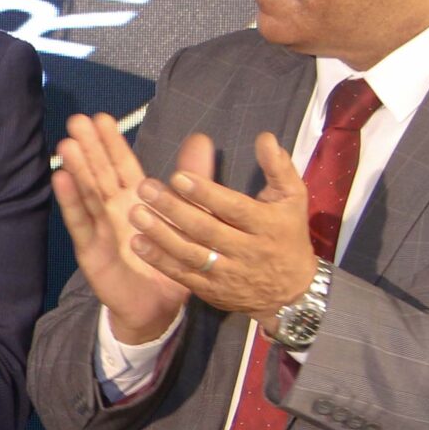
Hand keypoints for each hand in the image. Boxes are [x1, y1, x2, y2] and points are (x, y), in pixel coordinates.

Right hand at [53, 115, 194, 345]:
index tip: (102, 118)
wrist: (158, 308)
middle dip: (89, 147)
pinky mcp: (91, 250)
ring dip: (77, 168)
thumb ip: (193, 180)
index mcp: (137, 201)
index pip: (123, 166)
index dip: (113, 143)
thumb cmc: (170, 261)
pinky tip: (60, 178)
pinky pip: (81, 223)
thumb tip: (201, 138)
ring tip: (67, 144)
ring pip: (87, 193)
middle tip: (78, 119)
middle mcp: (114, 210)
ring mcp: (100, 229)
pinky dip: (70, 201)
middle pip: (100, 173)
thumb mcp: (188, 217)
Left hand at [128, 131, 317, 332]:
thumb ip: (278, 167)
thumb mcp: (292, 199)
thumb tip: (264, 137)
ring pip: (191, 254)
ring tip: (135, 213)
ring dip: (160, 234)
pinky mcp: (212, 290)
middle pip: (206, 229)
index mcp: (266, 225)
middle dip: (173, 209)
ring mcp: (228, 273)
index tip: (177, 177)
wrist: (293, 291)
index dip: (205, 193)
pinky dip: (159, 260)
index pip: (232, 208)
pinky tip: (137, 243)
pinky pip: (183, 275)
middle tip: (145, 189)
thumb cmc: (288, 235)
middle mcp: (247, 251)